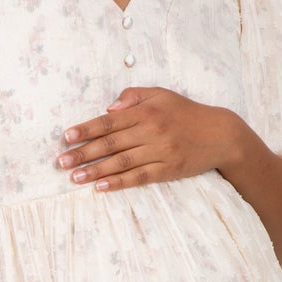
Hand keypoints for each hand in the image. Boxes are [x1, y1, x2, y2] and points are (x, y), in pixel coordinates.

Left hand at [55, 88, 243, 191]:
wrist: (220, 134)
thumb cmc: (186, 113)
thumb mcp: (161, 94)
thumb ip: (133, 97)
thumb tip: (109, 108)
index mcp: (146, 112)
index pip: (109, 121)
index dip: (86, 129)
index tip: (66, 137)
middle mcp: (151, 131)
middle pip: (111, 144)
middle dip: (83, 153)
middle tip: (61, 162)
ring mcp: (159, 153)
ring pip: (121, 163)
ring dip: (95, 171)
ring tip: (74, 178)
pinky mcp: (167, 171)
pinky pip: (139, 177)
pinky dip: (118, 182)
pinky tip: (101, 186)